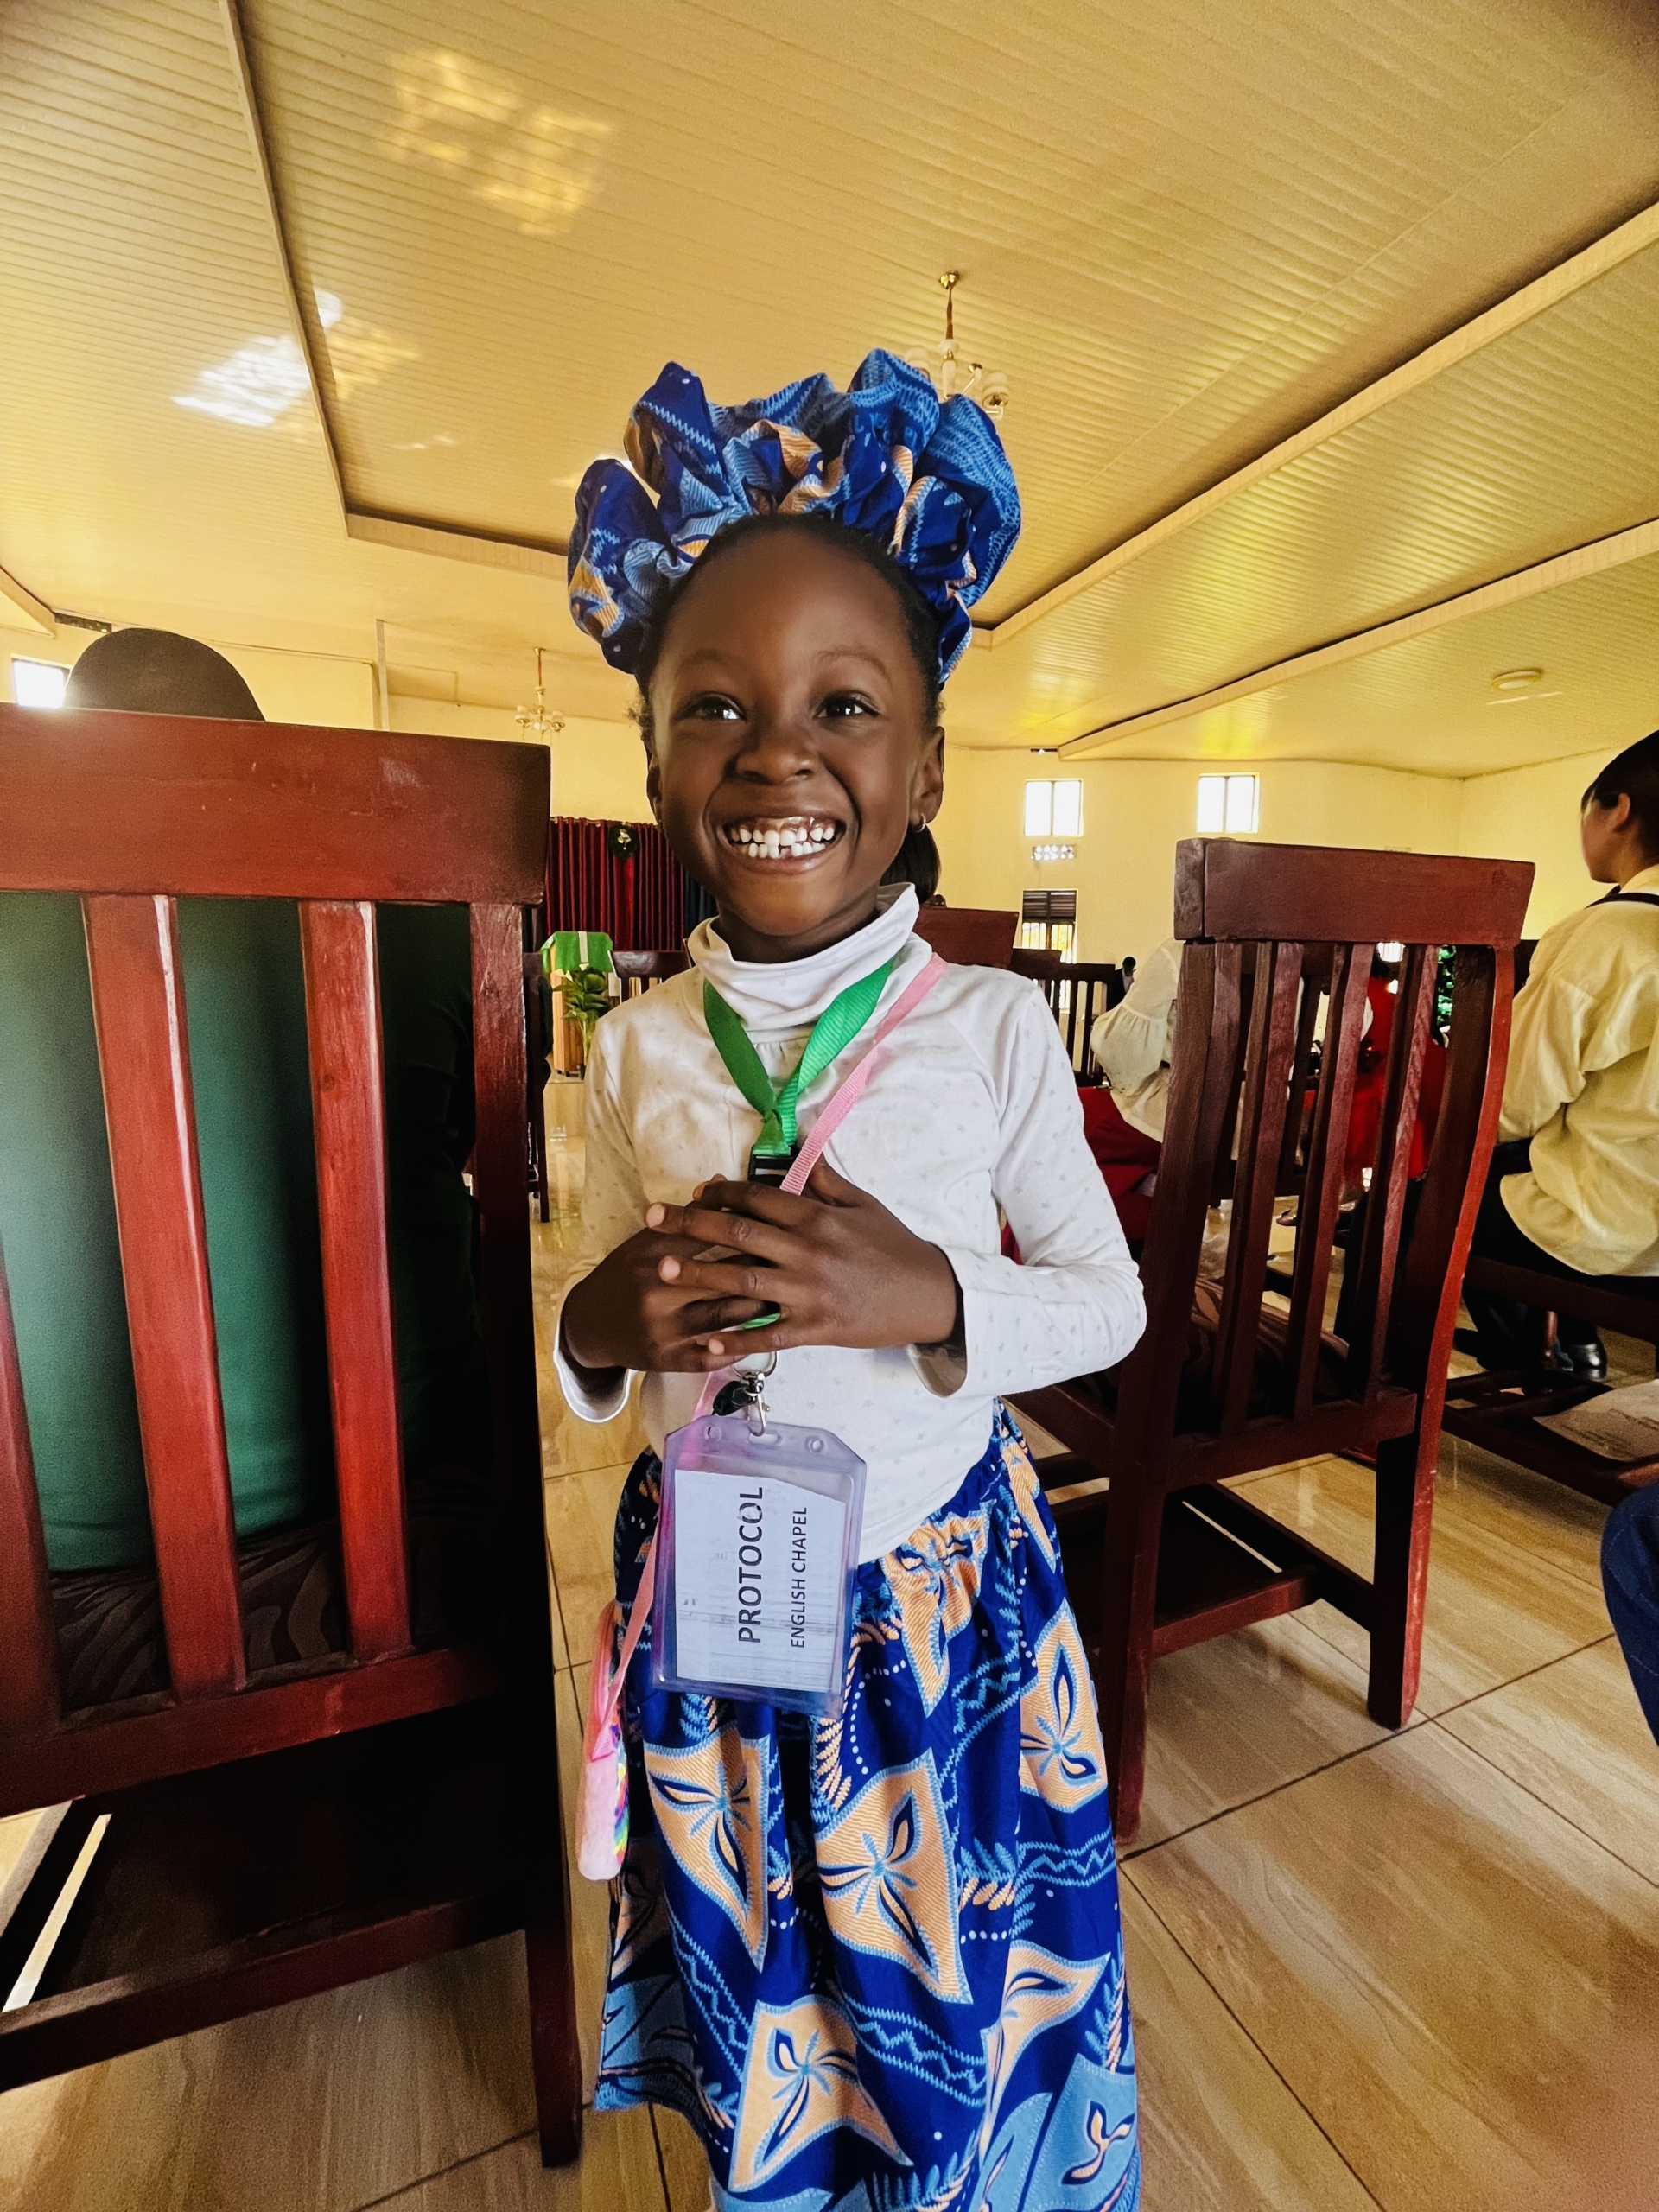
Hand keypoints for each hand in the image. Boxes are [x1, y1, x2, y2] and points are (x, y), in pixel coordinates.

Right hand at [560, 1207, 775, 1376]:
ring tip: (787, 1293)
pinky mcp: (668, 1360)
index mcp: (651, 1255)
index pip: (706, 1235)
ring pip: (726, 1316)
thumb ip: (686, 1215)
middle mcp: (656, 1291)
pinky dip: (741, 1345)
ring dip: (761, 1305)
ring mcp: (663, 1329)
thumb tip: (723, 1179)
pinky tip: (764, 1334)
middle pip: (722, 1276)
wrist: (590, 1324)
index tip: (775, 1223)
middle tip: (795, 1259)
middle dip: (761, 1267)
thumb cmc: (626, 1275)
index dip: (744, 1227)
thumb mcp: (647, 1239)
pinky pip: (714, 1355)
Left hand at [637, 1160, 959, 1357]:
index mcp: (816, 1218)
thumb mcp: (864, 1204)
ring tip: (663, 1271)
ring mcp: (809, 1292)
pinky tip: (705, 1342)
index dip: (721, 1194)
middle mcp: (807, 1252)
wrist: (928, 1295)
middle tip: (652, 1219)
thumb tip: (798, 1152)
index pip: (758, 1199)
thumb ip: (825, 1181)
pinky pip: (768, 1335)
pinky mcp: (815, 1328)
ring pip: (743, 1283)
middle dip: (691, 1226)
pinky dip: (736, 1339)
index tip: (694, 1193)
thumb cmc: (893, 1246)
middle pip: (738, 1236)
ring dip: (700, 1276)